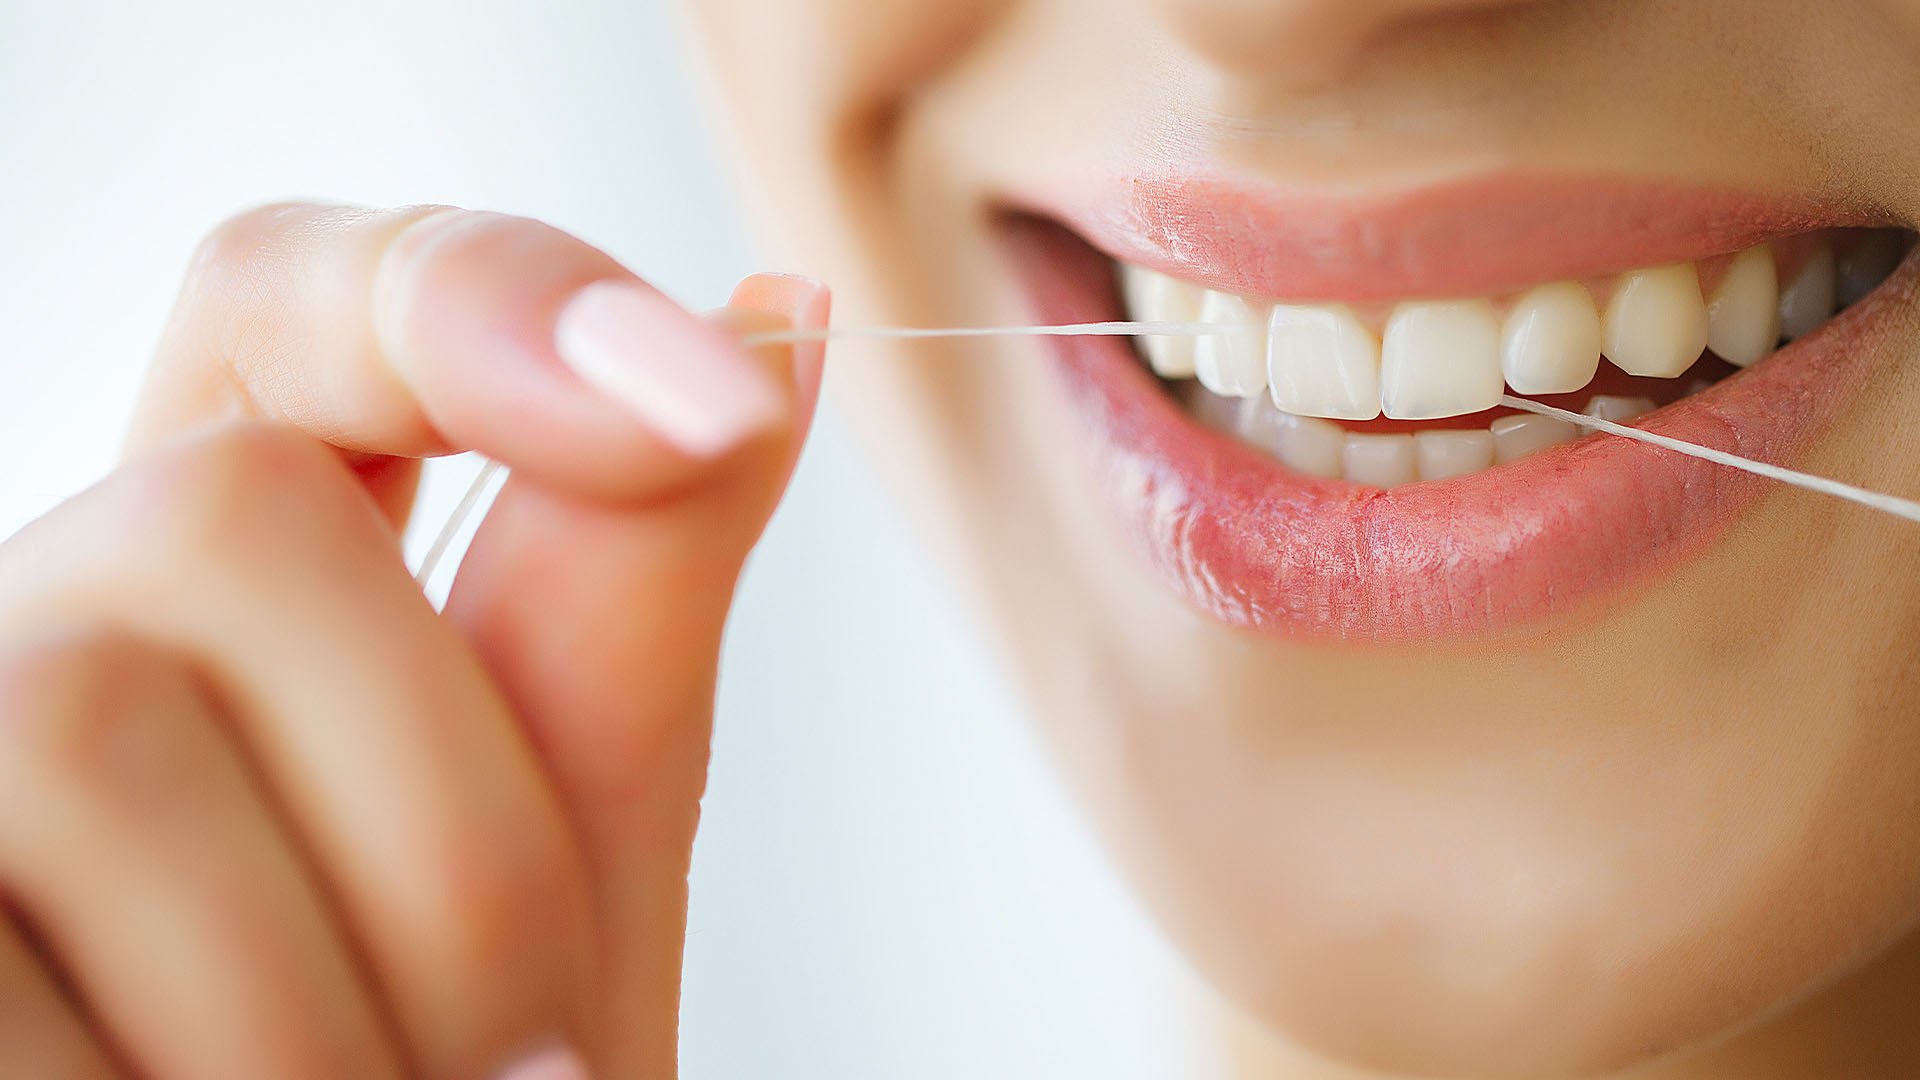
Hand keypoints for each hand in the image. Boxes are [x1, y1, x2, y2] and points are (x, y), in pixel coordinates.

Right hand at [0, 203, 828, 1078]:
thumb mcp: (566, 851)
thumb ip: (629, 592)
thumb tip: (772, 318)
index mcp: (229, 595)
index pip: (296, 302)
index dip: (479, 293)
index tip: (721, 401)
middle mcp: (25, 638)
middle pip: (223, 518)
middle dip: (458, 828)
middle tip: (524, 1069)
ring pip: (91, 727)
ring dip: (334, 1013)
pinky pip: (1, 966)